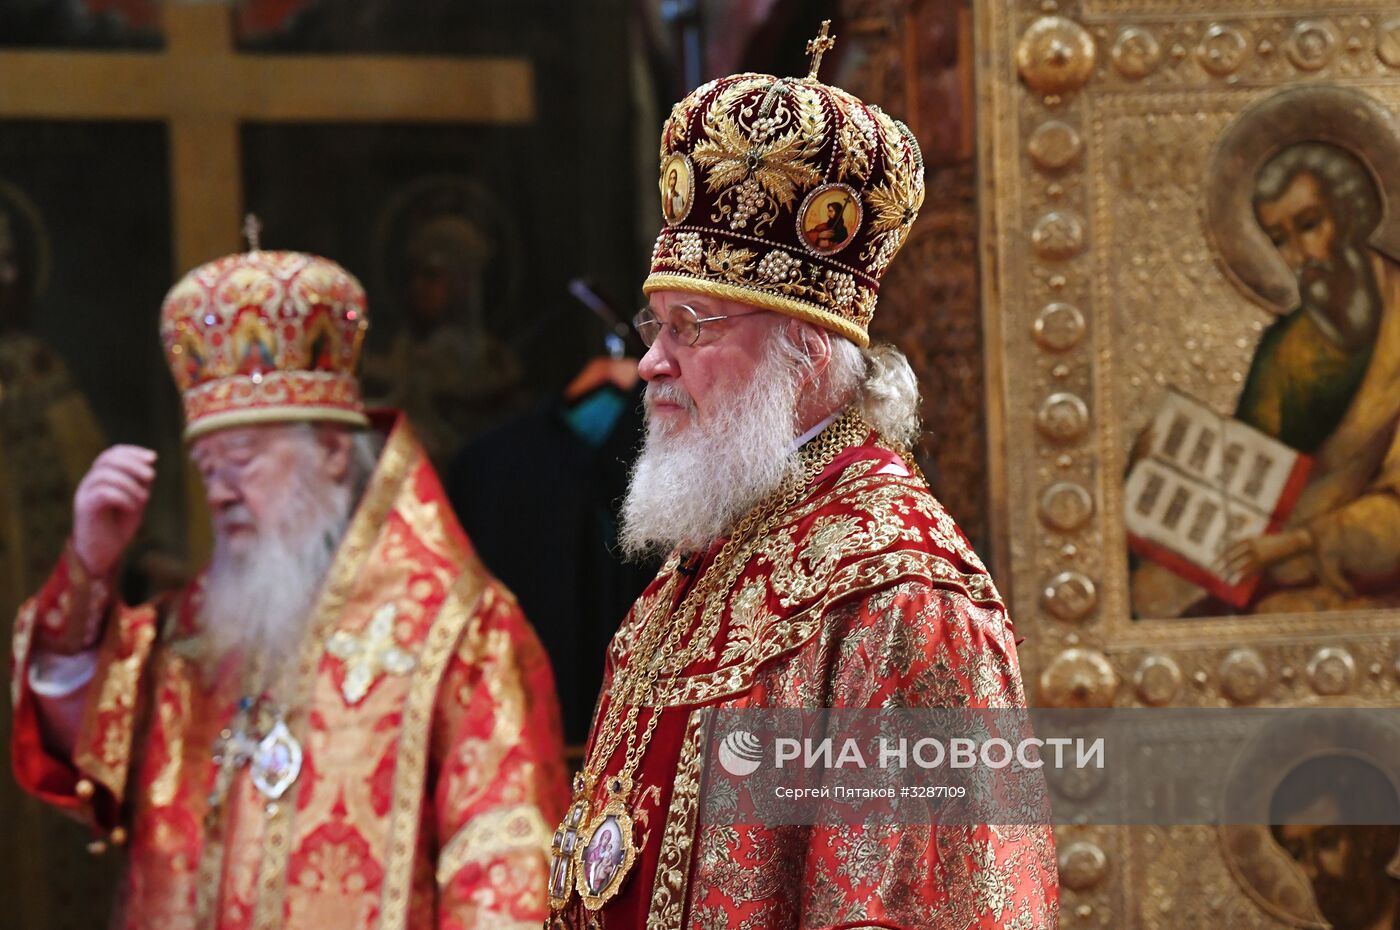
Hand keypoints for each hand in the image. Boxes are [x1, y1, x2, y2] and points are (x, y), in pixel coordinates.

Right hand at [72, 445, 156, 577]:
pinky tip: (132, 508)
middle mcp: (89, 483)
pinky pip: (102, 493)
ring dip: (130, 485)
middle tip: (151, 477)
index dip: (132, 452)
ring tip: (143, 500)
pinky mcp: (84, 508)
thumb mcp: (135, 500)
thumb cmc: (118, 526)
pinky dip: (123, 497)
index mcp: (100, 478)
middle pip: (107, 459)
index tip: (153, 458)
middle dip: (133, 464)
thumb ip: (140, 483)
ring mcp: (84, 494)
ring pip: (105, 475)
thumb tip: (150, 465)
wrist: (102, 553)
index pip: (112, 454)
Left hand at [1220, 529, 1310, 580]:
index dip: (1222, 553)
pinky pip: (1248, 572)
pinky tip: (1234, 582)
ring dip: (1228, 572)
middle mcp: (1251, 546)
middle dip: (1221, 563)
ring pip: (1238, 565)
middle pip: (1232, 555)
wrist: (1293, 543)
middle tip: (1213, 569)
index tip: (1215, 558)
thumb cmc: (1278, 542)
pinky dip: (1240, 577)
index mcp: (1250, 539)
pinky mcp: (1263, 564)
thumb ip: (1251, 544)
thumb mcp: (1262, 539)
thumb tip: (1240, 550)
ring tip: (1221, 577)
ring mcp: (1257, 555)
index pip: (1231, 546)